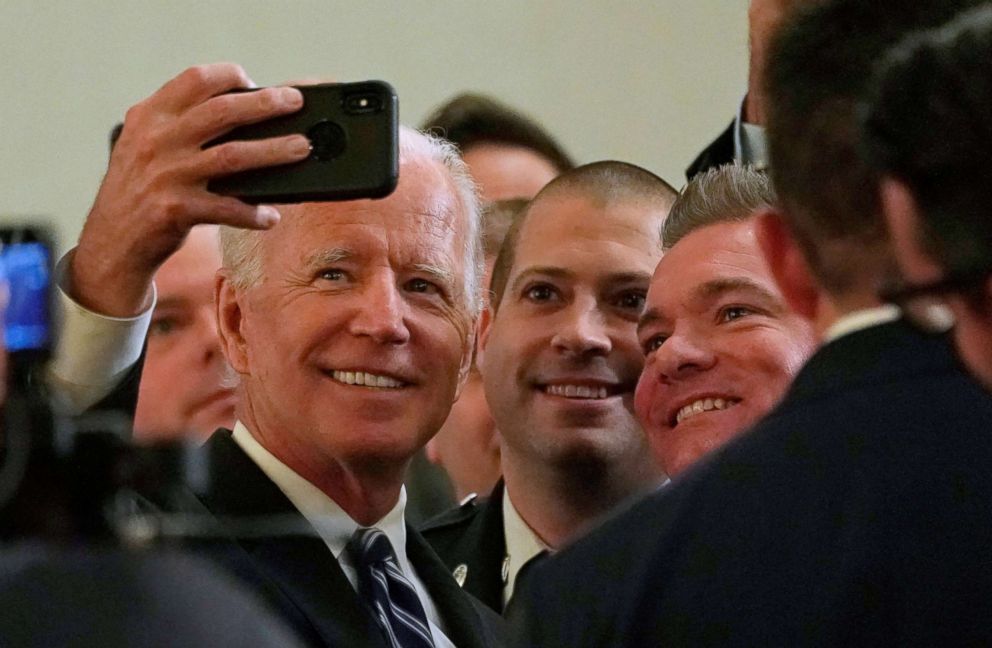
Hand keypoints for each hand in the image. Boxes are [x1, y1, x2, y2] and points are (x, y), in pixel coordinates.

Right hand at [71, 63, 310, 315]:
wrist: (111, 244)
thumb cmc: (141, 190)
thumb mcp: (145, 146)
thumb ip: (180, 125)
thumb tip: (245, 113)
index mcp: (150, 116)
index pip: (195, 80)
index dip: (229, 76)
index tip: (255, 82)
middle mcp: (156, 140)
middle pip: (222, 112)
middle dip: (265, 104)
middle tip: (295, 103)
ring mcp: (166, 175)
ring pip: (233, 156)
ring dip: (274, 151)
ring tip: (302, 148)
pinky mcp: (175, 210)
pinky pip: (227, 208)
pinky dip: (253, 213)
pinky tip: (271, 216)